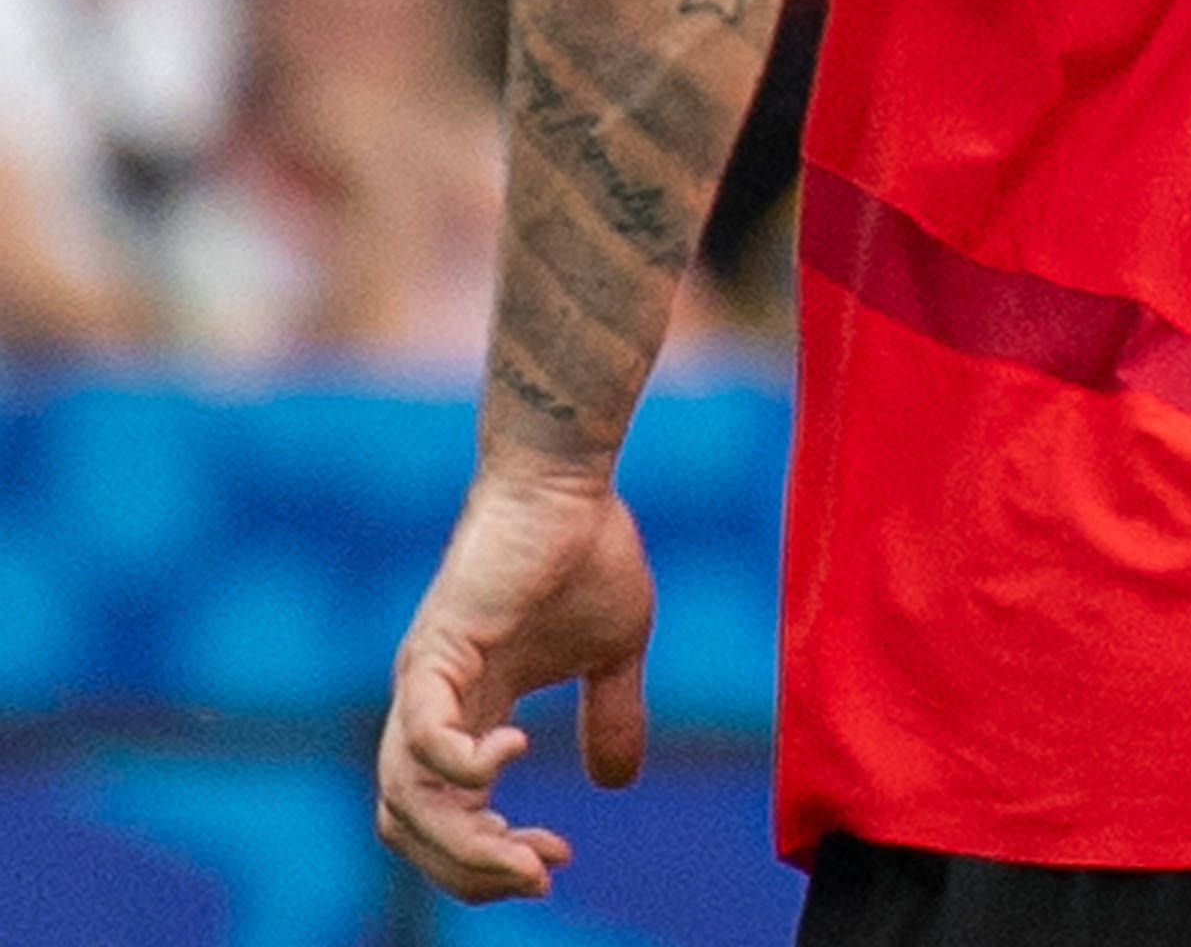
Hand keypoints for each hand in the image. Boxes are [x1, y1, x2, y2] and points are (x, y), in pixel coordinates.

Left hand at [376, 456, 654, 903]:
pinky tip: (516, 750)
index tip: (555, 860)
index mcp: (467, 713)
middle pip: (411, 827)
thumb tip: (616, 783)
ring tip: (530, 851)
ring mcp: (425, 684)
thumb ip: (610, 714)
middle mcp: (430, 709)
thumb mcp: (616, 651)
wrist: (569, 481)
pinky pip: (422, 738)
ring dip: (466, 844)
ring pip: (407, 801)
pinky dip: (463, 769)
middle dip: (473, 870)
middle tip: (539, 876)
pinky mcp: (435, 652)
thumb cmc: (587, 550)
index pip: (444, 817)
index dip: (489, 857)